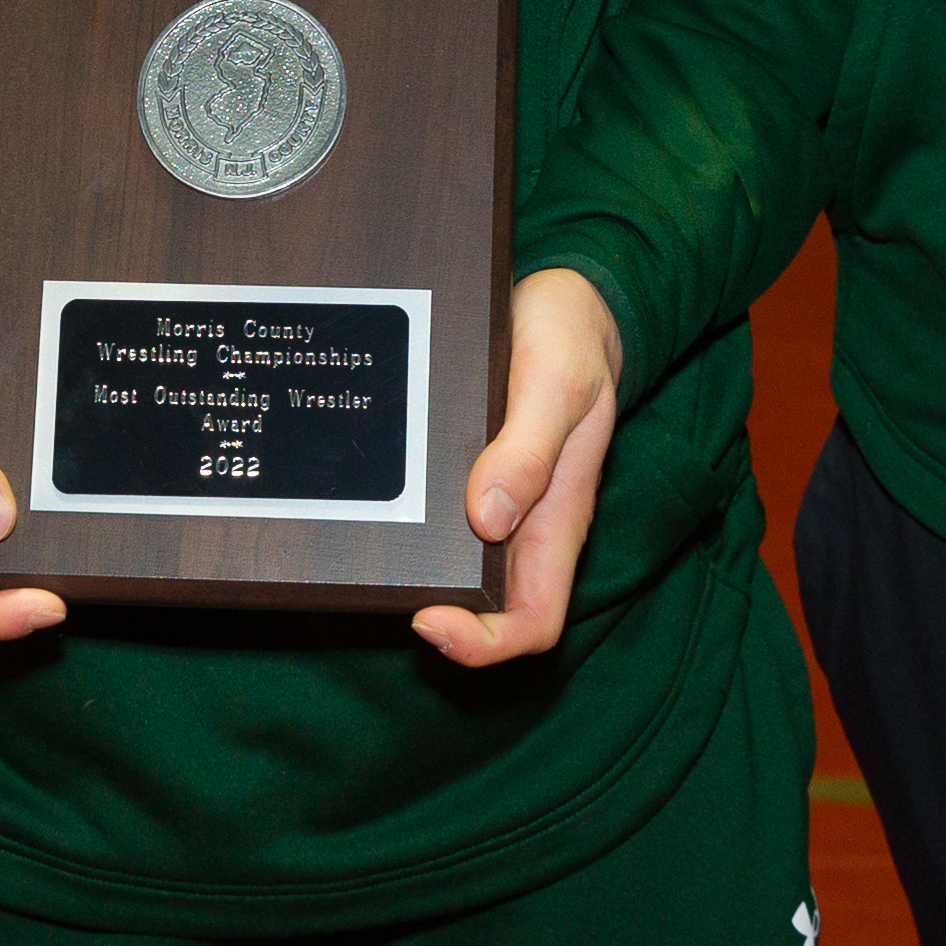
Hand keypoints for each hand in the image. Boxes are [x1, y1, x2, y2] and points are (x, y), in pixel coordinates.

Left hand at [413, 270, 623, 670]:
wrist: (569, 303)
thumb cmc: (571, 341)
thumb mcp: (557, 384)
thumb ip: (529, 451)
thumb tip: (488, 518)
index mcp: (559, 519)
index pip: (535, 620)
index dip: (485, 641)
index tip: (430, 619)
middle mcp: (530, 525)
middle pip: (493, 611)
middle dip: (444, 621)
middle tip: (386, 591)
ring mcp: (505, 505)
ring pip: (467, 572)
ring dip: (424, 579)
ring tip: (373, 555)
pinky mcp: (479, 476)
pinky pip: (451, 524)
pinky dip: (419, 533)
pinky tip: (384, 508)